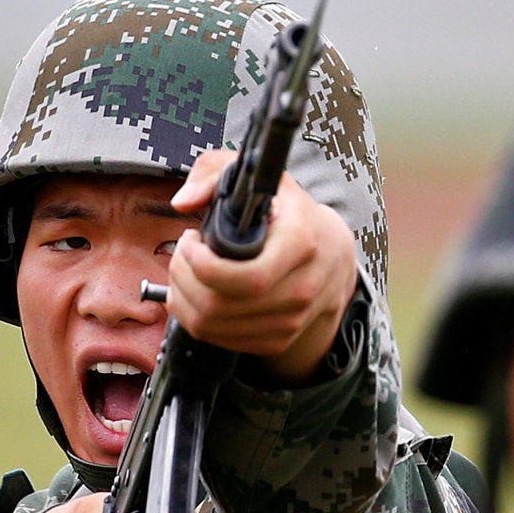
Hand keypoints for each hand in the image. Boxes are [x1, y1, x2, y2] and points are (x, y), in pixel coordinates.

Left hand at [165, 148, 358, 384]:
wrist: (332, 256)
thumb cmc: (291, 215)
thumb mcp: (263, 178)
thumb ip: (216, 171)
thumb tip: (183, 201)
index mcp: (300, 244)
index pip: (245, 277)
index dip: (202, 265)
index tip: (191, 241)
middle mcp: (300, 289)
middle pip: (218, 305)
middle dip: (182, 278)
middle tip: (181, 256)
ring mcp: (289, 321)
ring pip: (211, 326)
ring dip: (182, 299)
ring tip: (185, 272)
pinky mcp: (277, 341)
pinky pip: (219, 339)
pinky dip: (195, 317)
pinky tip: (197, 292)